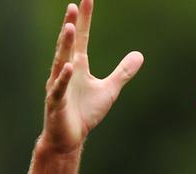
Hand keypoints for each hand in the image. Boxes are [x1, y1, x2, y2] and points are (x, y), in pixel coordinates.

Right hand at [42, 0, 143, 153]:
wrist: (68, 139)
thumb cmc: (84, 114)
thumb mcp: (109, 91)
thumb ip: (122, 72)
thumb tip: (140, 55)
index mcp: (77, 66)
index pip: (81, 38)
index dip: (84, 20)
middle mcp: (65, 72)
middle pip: (68, 45)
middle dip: (70, 25)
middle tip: (73, 6)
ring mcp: (58, 87)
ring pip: (60, 62)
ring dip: (64, 45)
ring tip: (68, 27)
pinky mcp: (56, 103)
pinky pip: (59, 89)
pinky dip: (64, 78)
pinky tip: (69, 66)